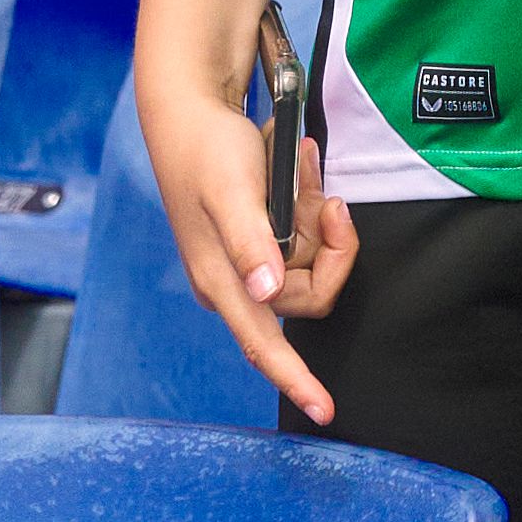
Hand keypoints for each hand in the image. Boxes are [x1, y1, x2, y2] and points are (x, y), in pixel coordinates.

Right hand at [134, 63, 353, 425]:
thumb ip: (249, 241)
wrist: (193, 111)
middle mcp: (239, 281)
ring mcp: (250, 260)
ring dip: (315, 214)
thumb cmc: (206, 151)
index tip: (326, 410)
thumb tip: (263, 293)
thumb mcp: (231, 190)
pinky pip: (304, 233)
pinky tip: (297, 168)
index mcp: (224, 283)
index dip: (297, 380)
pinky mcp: (260, 236)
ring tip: (299, 169)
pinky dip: (308, 202)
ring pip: (312, 257)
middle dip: (328, 244)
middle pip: (311, 290)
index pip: (265, 347)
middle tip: (325, 198)